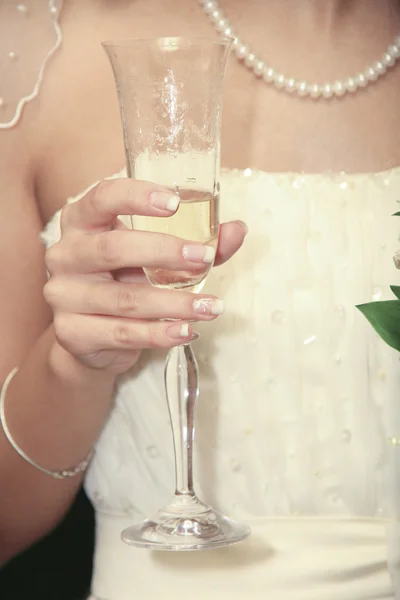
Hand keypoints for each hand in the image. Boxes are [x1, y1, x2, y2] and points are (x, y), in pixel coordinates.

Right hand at [44, 179, 246, 373]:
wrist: (91, 335)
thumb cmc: (125, 281)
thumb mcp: (156, 257)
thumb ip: (195, 243)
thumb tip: (237, 230)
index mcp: (82, 222)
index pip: (102, 197)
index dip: (136, 196)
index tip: (175, 202)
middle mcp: (66, 255)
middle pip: (112, 248)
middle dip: (163, 252)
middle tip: (204, 259)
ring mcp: (64, 295)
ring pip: (124, 299)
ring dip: (174, 304)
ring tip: (211, 307)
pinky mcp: (72, 332)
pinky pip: (123, 333)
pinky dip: (159, 334)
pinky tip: (186, 331)